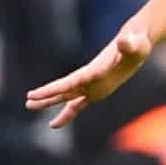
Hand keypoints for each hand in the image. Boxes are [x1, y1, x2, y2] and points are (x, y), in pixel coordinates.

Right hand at [24, 27, 152, 128]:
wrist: (134, 41)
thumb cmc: (137, 43)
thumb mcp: (135, 45)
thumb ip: (129, 44)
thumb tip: (125, 40)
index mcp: (94, 70)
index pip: (70, 82)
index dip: (53, 89)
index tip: (35, 93)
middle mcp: (89, 78)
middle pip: (63, 89)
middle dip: (46, 95)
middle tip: (28, 101)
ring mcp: (91, 85)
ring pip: (66, 97)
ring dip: (49, 102)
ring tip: (29, 106)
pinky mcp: (97, 91)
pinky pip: (78, 104)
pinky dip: (67, 113)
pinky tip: (54, 123)